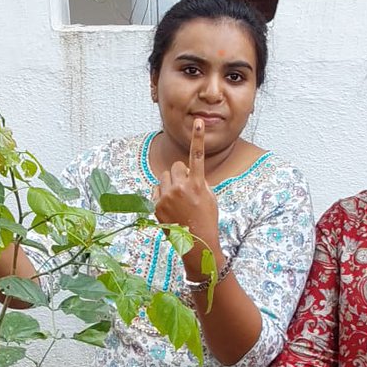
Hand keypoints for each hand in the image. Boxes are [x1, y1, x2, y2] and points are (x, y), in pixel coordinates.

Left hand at [153, 119, 219, 250]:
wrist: (197, 244)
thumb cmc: (206, 220)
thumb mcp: (210, 198)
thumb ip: (199, 181)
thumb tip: (186, 172)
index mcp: (197, 185)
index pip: (197, 156)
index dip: (198, 138)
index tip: (198, 121)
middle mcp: (180, 188)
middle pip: (175, 167)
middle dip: (179, 174)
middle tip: (186, 189)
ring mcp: (166, 198)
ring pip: (163, 178)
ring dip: (170, 184)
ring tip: (178, 200)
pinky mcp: (156, 206)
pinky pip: (156, 191)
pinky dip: (162, 195)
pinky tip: (171, 208)